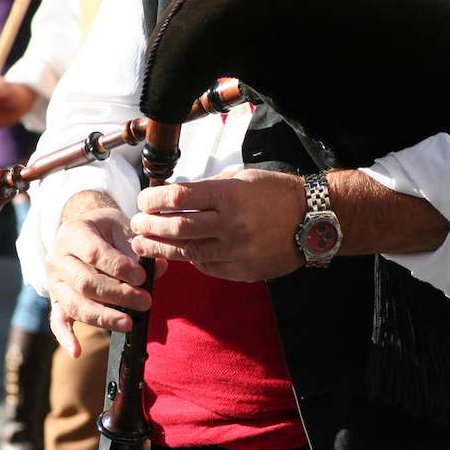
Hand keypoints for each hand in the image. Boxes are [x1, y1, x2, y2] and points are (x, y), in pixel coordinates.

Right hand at [46, 198, 166, 356]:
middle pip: (85, 283)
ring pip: (74, 304)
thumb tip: (159, 268)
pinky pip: (57, 320)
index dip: (119, 268)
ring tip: (128, 324)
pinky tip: (77, 352)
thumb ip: (139, 249)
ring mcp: (54, 281)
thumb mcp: (123, 229)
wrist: (85, 228)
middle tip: (145, 302)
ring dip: (103, 317)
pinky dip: (66, 337)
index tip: (142, 277)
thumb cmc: (108, 229)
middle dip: (118, 295)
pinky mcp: (56, 300)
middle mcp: (58, 258)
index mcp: (74, 233)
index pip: (94, 254)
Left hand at [129, 169, 305, 280]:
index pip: (177, 198)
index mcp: (229, 195)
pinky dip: (190, 259)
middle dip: (149, 227)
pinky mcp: (241, 271)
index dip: (153, 200)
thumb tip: (173, 198)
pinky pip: (206, 266)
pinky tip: (180, 253)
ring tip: (142, 245)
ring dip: (159, 249)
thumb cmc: (276, 194)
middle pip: (176, 228)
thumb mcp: (241, 178)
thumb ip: (207, 189)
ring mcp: (236, 251)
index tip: (143, 200)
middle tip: (136, 225)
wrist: (313, 221)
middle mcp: (231, 225)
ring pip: (187, 252)